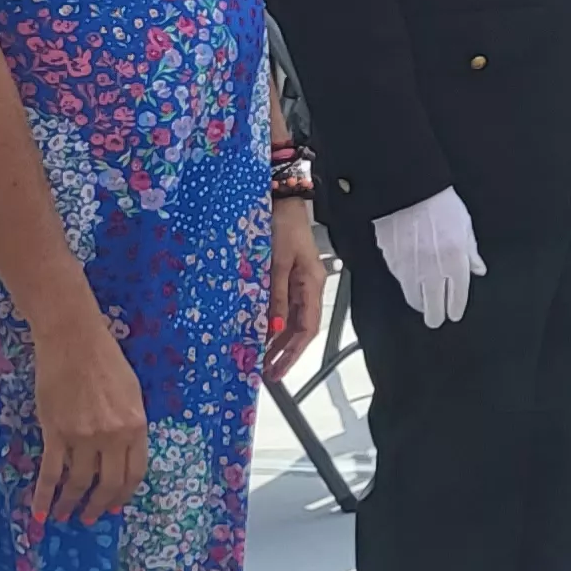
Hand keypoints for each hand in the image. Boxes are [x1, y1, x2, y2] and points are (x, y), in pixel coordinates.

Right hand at [30, 315, 147, 522]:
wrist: (73, 341)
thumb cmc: (105, 362)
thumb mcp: (131, 394)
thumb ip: (130, 425)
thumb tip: (122, 453)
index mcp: (136, 426)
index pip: (135, 473)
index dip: (124, 494)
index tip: (115, 506)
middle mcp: (112, 437)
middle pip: (108, 483)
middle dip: (99, 505)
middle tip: (90, 518)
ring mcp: (83, 436)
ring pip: (78, 482)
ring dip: (70, 504)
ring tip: (65, 516)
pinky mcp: (55, 433)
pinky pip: (50, 472)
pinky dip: (43, 496)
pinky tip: (40, 512)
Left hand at [265, 201, 327, 379]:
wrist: (281, 199)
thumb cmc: (282, 226)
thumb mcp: (277, 263)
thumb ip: (276, 297)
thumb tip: (274, 329)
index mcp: (311, 285)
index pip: (307, 328)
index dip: (293, 352)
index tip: (277, 369)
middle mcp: (308, 286)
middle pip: (300, 328)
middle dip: (284, 351)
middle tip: (266, 371)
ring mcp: (297, 281)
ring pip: (290, 319)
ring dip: (277, 339)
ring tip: (261, 357)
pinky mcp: (286, 274)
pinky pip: (281, 305)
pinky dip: (272, 321)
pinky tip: (259, 330)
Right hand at [374, 188, 486, 329]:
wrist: (407, 191)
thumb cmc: (439, 203)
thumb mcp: (465, 225)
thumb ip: (471, 252)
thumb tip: (478, 269)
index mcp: (456, 261)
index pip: (457, 296)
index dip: (455, 308)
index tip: (454, 314)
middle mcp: (433, 270)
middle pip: (433, 306)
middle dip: (436, 316)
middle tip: (436, 319)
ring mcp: (410, 269)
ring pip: (414, 299)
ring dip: (419, 305)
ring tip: (422, 306)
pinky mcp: (392, 263)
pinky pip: (400, 283)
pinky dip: (406, 287)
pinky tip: (410, 286)